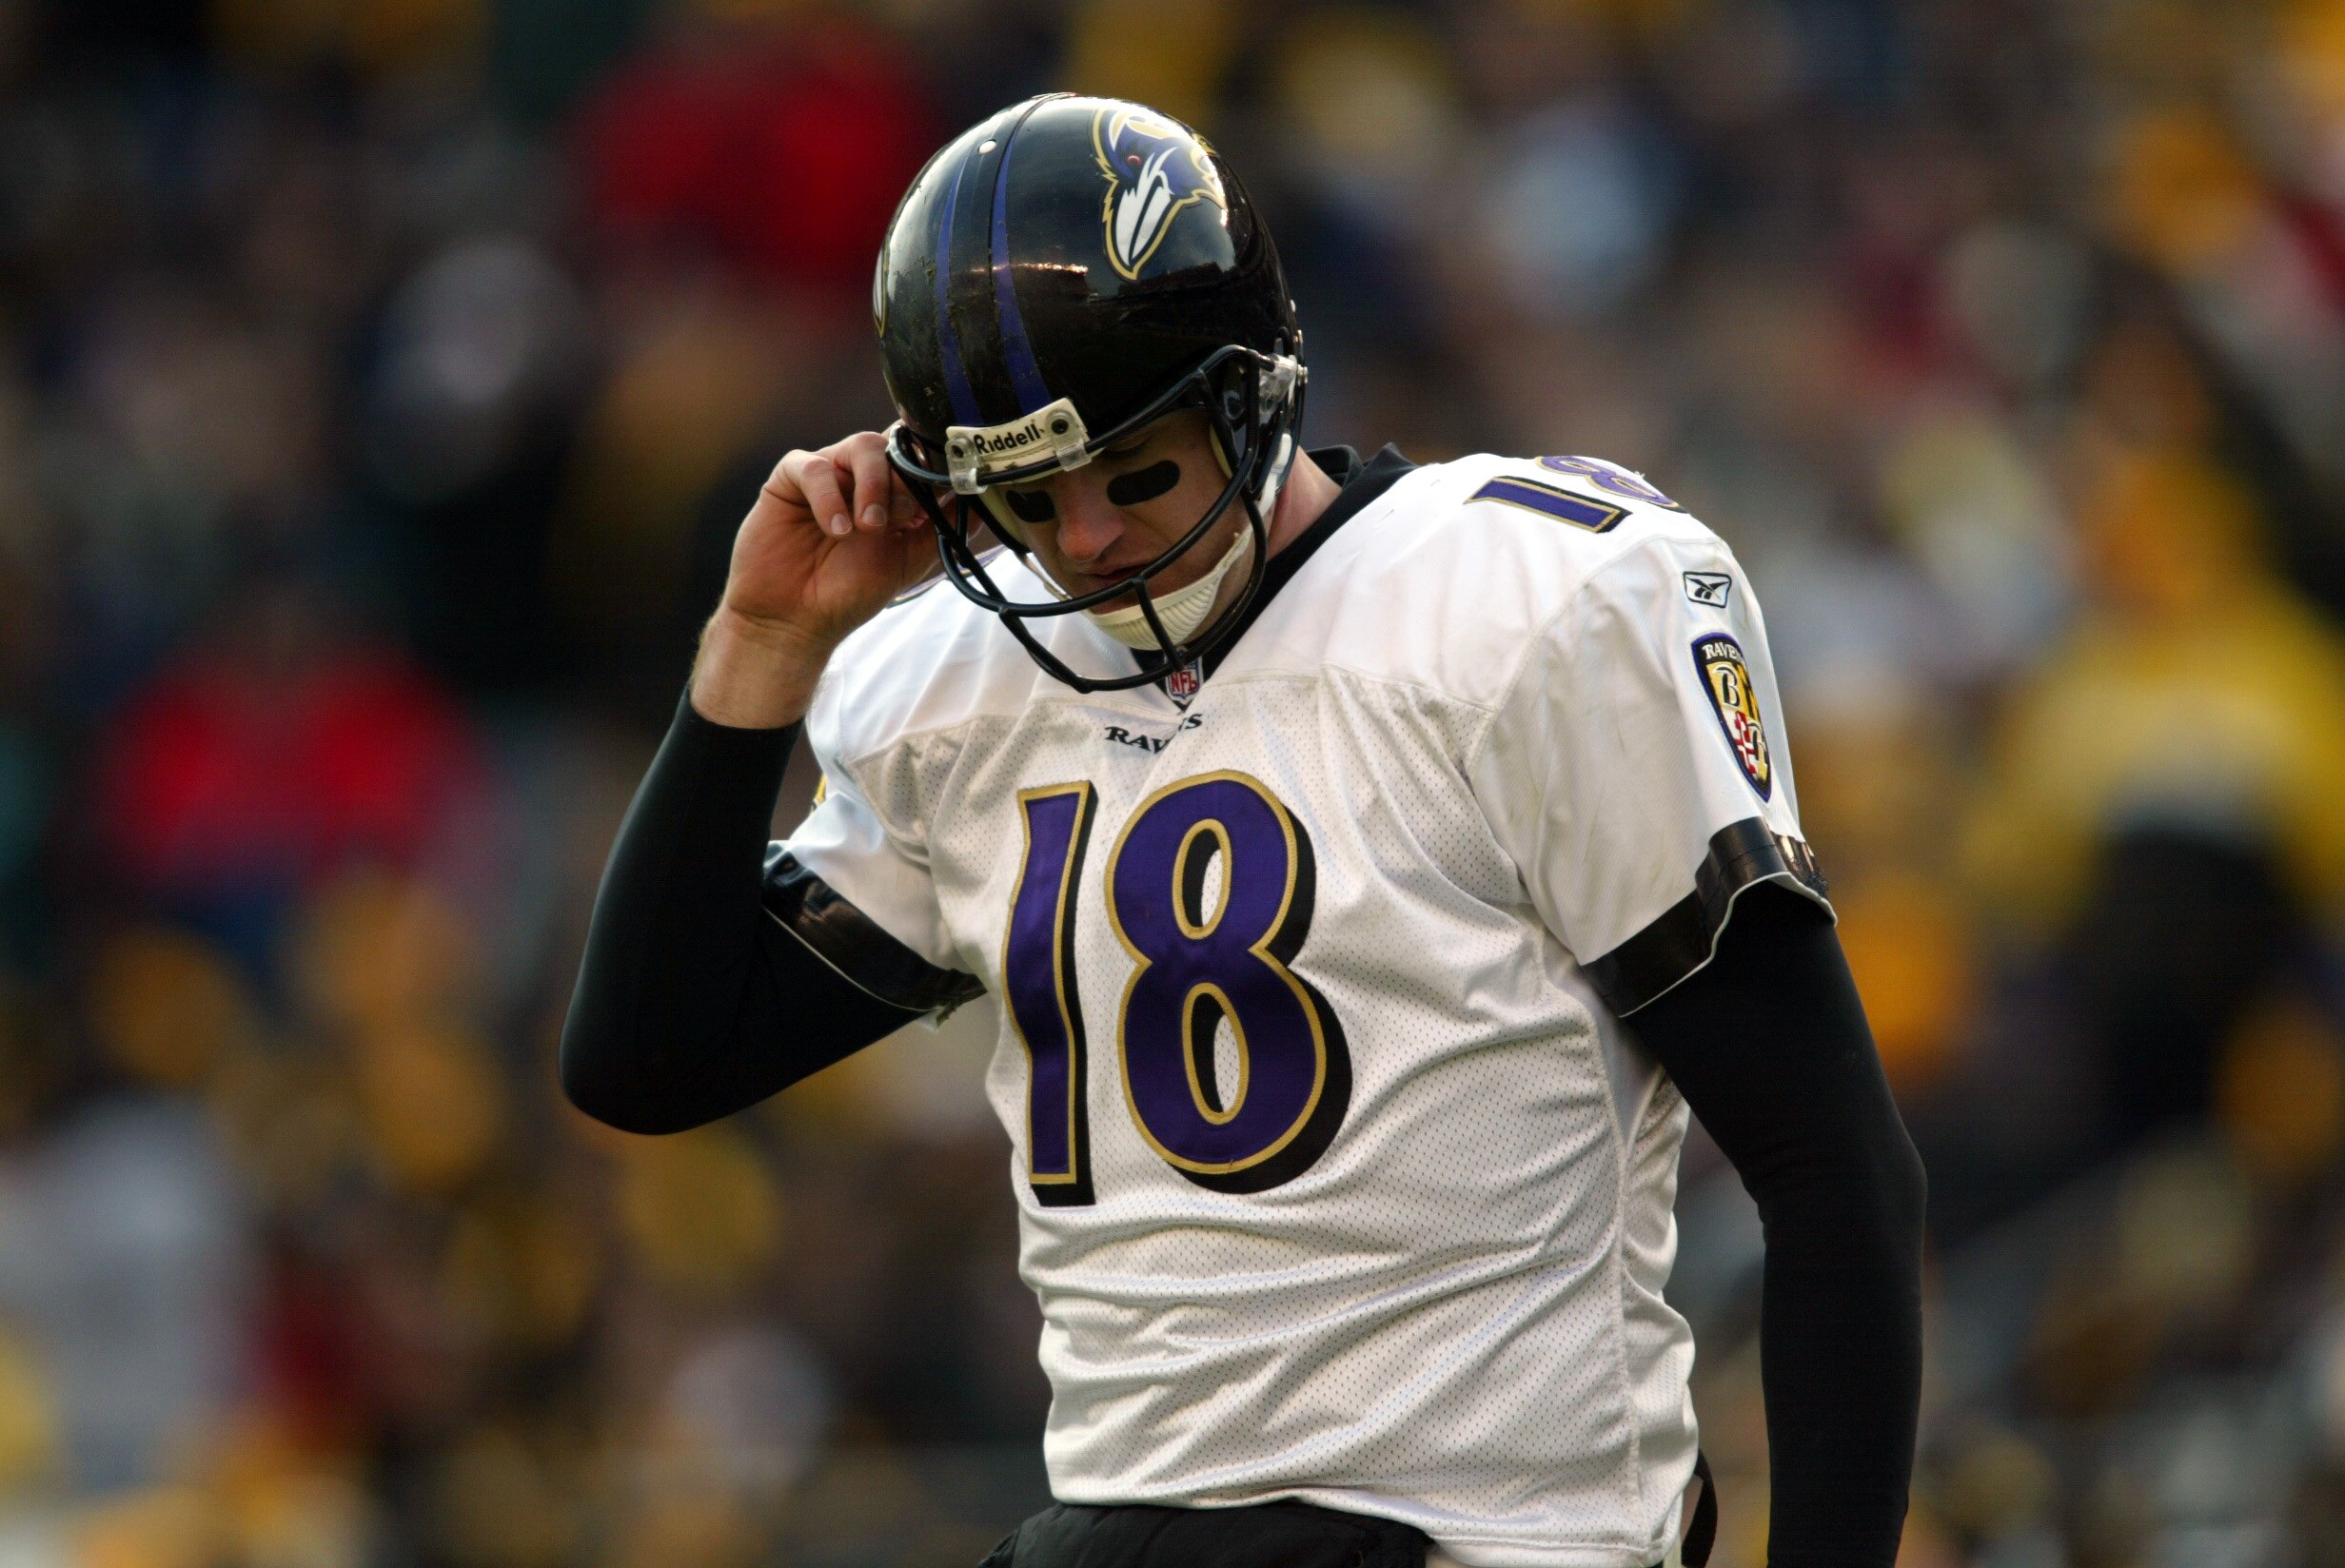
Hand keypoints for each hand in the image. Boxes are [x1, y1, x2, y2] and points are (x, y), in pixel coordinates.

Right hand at [692, 431, 935, 727]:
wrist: (795, 620)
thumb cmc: (849, 591)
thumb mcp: (909, 560)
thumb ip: (941, 528)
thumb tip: (983, 501)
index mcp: (894, 492)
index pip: (921, 457)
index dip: (937, 464)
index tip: (951, 481)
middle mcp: (862, 476)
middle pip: (896, 445)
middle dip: (906, 479)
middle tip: (899, 520)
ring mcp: (829, 474)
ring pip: (862, 445)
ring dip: (875, 483)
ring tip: (869, 526)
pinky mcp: (790, 479)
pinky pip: (814, 467)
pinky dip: (829, 496)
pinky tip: (837, 530)